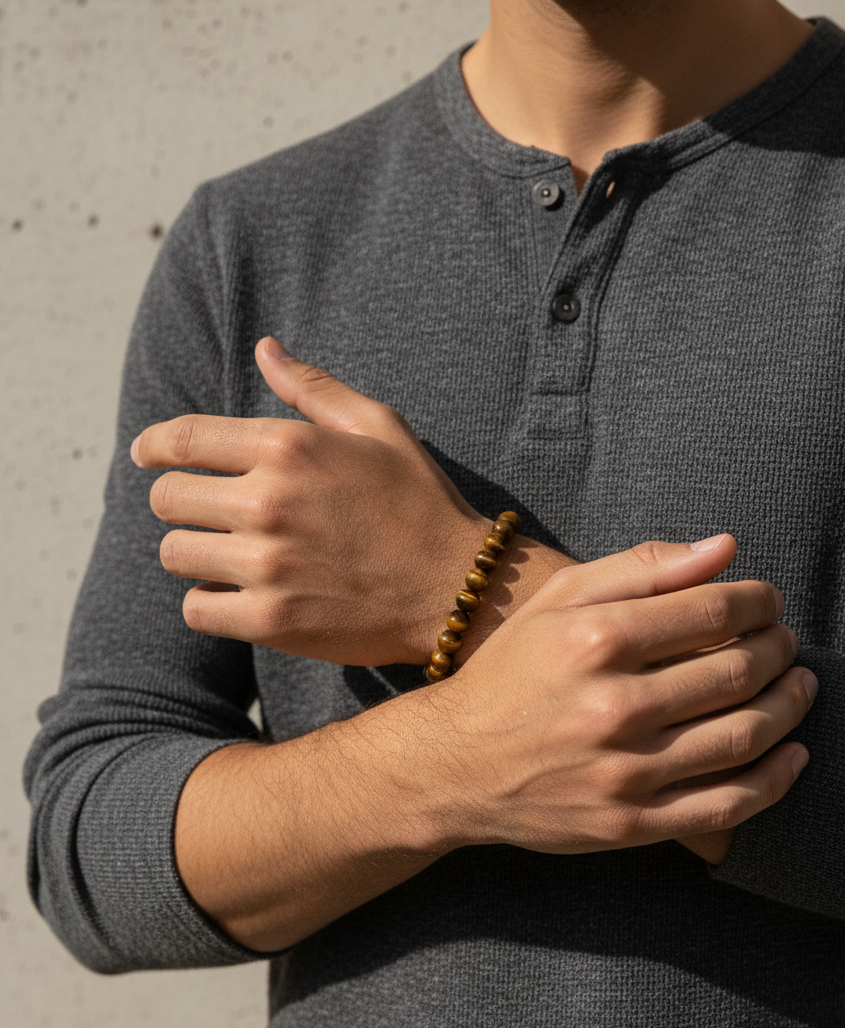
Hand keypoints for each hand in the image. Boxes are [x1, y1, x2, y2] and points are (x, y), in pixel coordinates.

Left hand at [131, 337, 493, 665]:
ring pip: (175, 554)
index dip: (154, 446)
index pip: (182, 438)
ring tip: (228, 554)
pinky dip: (211, 602)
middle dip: (181, 501)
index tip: (147, 455)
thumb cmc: (419, 501)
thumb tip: (265, 348)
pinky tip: (240, 594)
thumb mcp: (378, 427)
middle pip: (167, 498)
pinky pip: (197, 609)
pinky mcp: (270, 620)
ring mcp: (267, 564)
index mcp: (288, 446)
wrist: (455, 587)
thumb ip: (313, 388)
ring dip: (195, 552)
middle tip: (207, 512)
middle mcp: (268, 502)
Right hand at [413, 543, 814, 855]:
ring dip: (790, 706)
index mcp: (595, 639)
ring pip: (744, 736)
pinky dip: (775, 780)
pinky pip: (727, 807)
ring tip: (799, 685)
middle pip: (737, 670)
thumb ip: (642, 567)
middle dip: (780, 648)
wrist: (453, 765)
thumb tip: (726, 549)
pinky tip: (793, 755)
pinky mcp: (630, 824)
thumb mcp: (557, 600)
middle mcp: (612, 706)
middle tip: (786, 640)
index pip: (712, 609)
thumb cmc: (509, 672)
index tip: (769, 600)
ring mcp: (623, 772)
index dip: (759, 600)